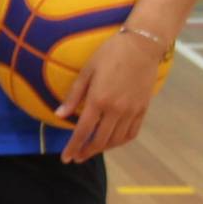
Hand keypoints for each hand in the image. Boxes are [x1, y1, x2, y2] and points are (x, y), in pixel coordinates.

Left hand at [56, 27, 166, 161]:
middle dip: (86, 152)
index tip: (65, 158)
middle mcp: (116, 110)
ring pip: (116, 140)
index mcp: (99, 100)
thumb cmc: (111, 53)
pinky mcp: (143, 109)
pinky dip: (120, 142)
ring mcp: (131, 111)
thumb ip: (74, 95)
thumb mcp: (87, 71)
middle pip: (99, 140)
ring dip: (102, 149)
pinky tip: (112, 142)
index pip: (83, 131)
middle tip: (77, 157)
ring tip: (92, 150)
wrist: (143, 45)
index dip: (73, 147)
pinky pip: (131, 133)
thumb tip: (59, 115)